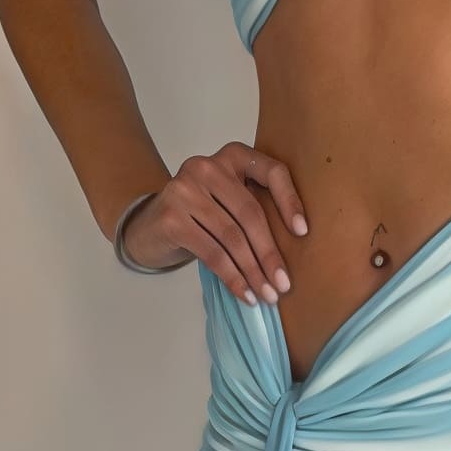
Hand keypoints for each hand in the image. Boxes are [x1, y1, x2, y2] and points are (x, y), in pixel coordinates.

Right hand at [120, 142, 307, 304]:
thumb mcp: (228, 202)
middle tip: (283, 285)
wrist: (147, 227)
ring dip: (252, 271)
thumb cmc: (200, 217)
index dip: (290, 201)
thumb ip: (253, 207)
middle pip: (250, 213)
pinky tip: (244, 293)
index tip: (303, 233)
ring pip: (231, 237)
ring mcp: (185, 190)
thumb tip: (293, 249)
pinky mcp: (171, 218)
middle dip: (269, 254)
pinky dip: (232, 277)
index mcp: (232, 156)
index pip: (271, 171)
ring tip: (266, 295)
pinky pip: (212, 253)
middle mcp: (206, 166)